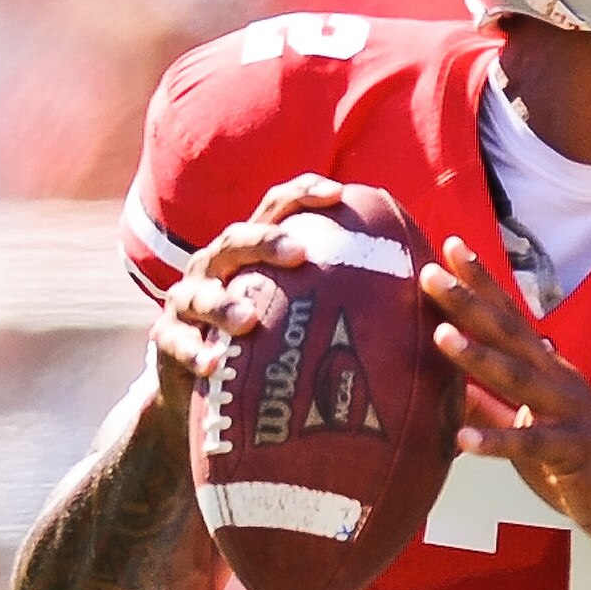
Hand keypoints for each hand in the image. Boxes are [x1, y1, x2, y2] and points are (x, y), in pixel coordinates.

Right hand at [148, 176, 346, 456]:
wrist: (203, 395)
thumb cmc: (267, 349)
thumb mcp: (301, 320)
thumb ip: (347, 303)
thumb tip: (424, 299)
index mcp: (251, 253)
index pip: (276, 209)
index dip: (303, 194)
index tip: (338, 194)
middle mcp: (215, 267)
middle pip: (235, 241)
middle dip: (264, 242)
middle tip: (298, 255)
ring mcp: (186, 302)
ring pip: (200, 292)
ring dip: (223, 303)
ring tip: (247, 320)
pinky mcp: (166, 342)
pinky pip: (175, 343)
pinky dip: (191, 351)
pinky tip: (210, 365)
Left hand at [422, 239, 590, 545]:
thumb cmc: (572, 456)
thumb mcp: (525, 423)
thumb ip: (487, 403)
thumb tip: (443, 384)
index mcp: (545, 368)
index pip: (509, 316)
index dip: (482, 283)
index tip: (450, 247)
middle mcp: (556, 378)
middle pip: (509, 333)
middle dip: (470, 302)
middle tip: (430, 274)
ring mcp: (567, 411)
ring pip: (519, 379)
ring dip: (479, 357)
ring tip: (441, 337)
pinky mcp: (572, 450)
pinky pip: (530, 444)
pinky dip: (496, 442)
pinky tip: (463, 440)